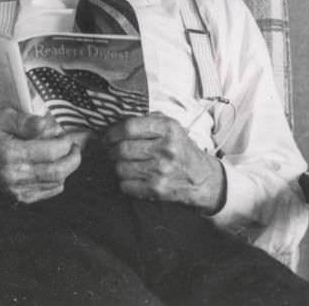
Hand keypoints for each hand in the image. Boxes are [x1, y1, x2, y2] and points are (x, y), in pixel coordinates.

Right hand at [0, 107, 88, 202]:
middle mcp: (14, 175)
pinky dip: (58, 180)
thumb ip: (26, 121)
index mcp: (11, 154)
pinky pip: (48, 192)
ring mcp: (16, 189)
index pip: (50, 152)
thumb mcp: (3, 118)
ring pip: (55, 183)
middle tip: (75, 146)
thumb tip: (46, 124)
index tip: (67, 135)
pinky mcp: (19, 196)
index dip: (65, 143)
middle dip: (73, 158)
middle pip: (57, 171)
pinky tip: (56, 167)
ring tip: (67, 154)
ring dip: (68, 168)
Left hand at [103, 112, 225, 213]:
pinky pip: (126, 186)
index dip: (113, 133)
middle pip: (122, 149)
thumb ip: (148, 119)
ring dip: (116, 166)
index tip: (107, 137)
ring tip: (121, 164)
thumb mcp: (171, 126)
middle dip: (111, 151)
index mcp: (168, 128)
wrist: (201, 177)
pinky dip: (123, 182)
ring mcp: (162, 170)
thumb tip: (119, 121)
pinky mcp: (157, 189)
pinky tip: (131, 177)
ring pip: (121, 168)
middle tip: (110, 152)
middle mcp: (166, 148)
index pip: (130, 127)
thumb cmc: (181, 148)